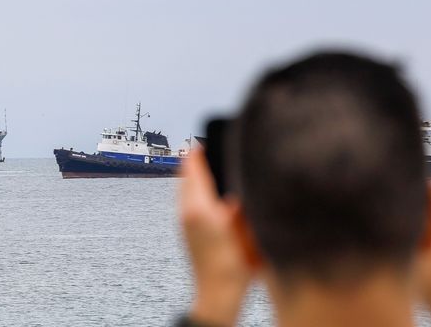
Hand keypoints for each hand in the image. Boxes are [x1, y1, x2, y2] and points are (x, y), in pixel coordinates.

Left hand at [178, 149, 252, 325]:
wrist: (218, 293)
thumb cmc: (236, 264)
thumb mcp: (246, 227)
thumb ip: (241, 201)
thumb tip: (239, 177)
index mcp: (200, 207)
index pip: (194, 167)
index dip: (199, 150)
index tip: (205, 137)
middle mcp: (187, 211)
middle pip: (185, 175)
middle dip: (195, 160)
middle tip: (208, 147)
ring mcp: (184, 221)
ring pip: (184, 188)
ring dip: (194, 175)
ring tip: (209, 165)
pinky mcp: (186, 231)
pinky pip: (187, 200)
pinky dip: (195, 189)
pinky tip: (211, 192)